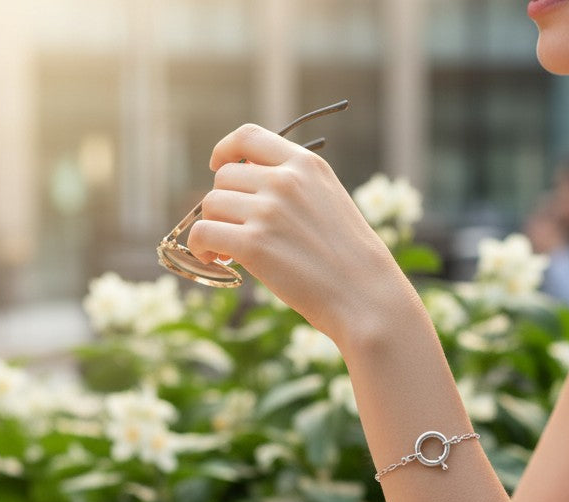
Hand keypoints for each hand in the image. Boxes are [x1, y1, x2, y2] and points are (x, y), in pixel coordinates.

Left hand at [186, 124, 414, 348]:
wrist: (367, 298)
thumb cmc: (352, 261)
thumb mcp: (330, 204)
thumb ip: (294, 187)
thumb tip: (245, 182)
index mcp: (306, 166)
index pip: (249, 137)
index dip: (225, 149)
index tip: (218, 164)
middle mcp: (285, 181)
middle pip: (225, 177)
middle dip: (224, 203)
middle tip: (233, 231)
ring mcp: (268, 212)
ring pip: (211, 205)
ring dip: (212, 226)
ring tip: (224, 252)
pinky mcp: (253, 244)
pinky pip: (204, 233)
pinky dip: (201, 247)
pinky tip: (214, 261)